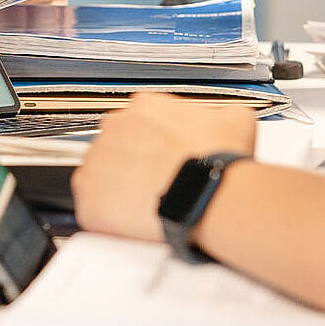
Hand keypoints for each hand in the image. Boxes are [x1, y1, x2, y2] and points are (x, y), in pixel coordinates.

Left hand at [71, 95, 256, 241]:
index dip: (154, 141)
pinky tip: (133, 219)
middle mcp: (114, 127)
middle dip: (135, 162)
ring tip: (149, 203)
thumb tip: (221, 118)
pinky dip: (107, 214)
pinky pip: (91, 205)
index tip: (165, 156)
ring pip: (102, 174)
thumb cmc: (219, 162)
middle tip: (159, 182)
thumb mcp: (235, 119)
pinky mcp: (88, 197)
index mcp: (144, 106)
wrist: (208, 196)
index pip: (139, 120)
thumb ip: (218, 113)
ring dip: (120, 187)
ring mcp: (97, 161)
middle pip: (117, 145)